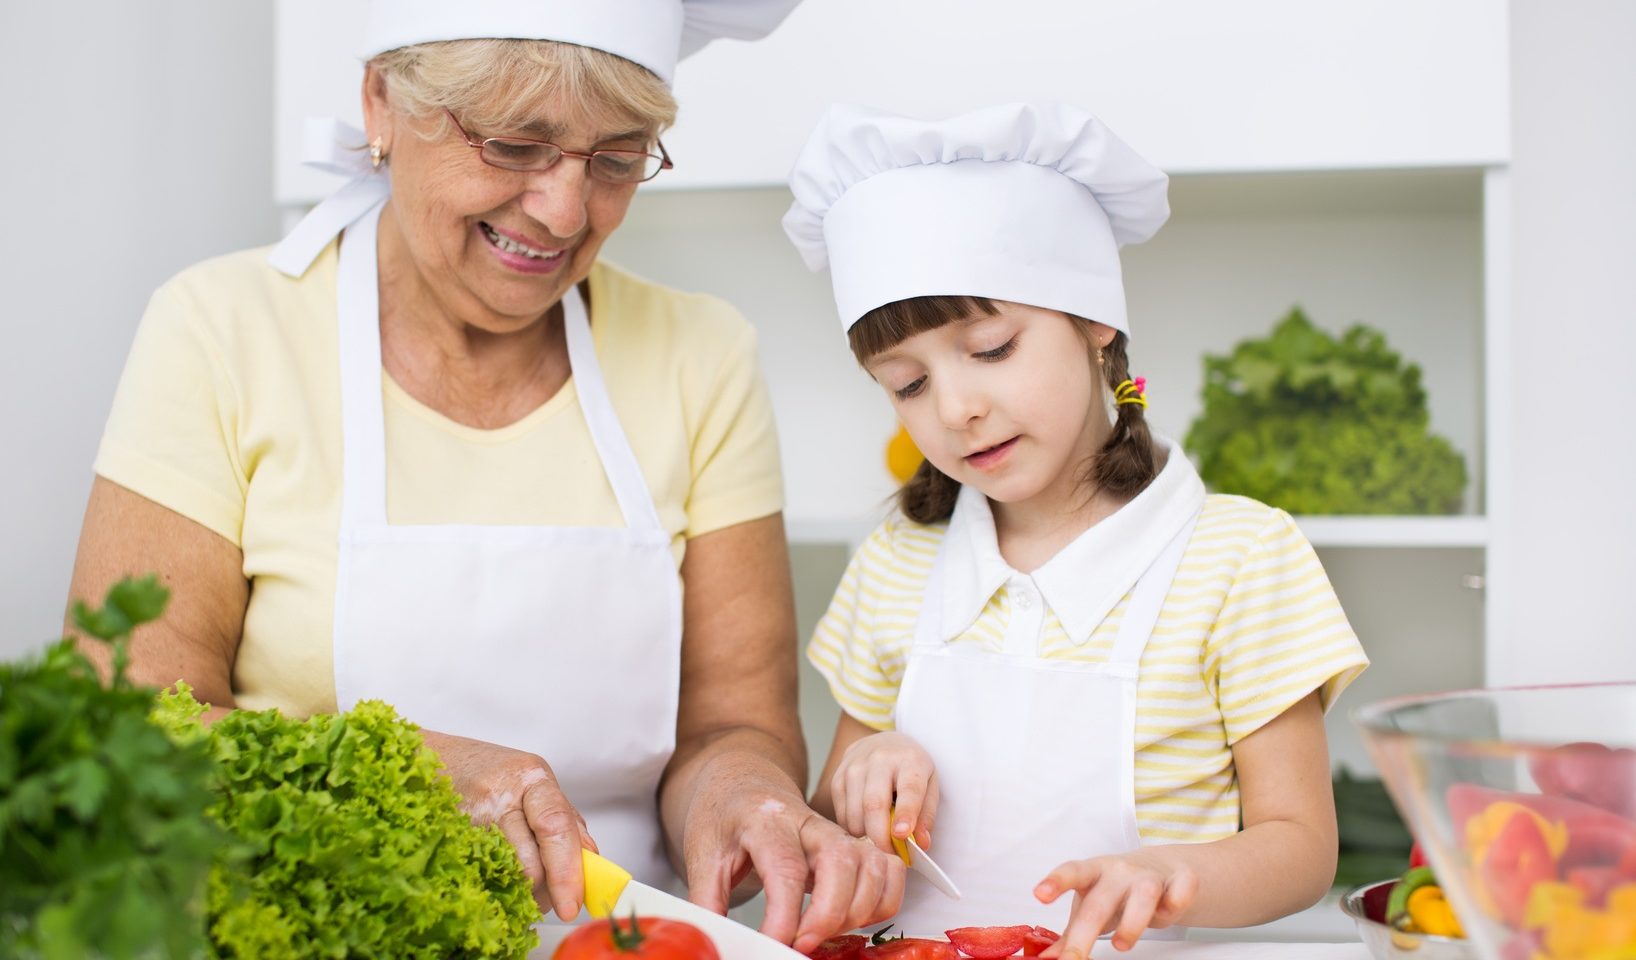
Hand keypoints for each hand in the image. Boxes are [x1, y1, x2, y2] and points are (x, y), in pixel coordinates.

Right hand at [422, 729, 596, 920]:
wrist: (433, 758)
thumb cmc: (489, 773)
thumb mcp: (533, 783)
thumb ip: (565, 820)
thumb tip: (591, 860)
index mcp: (532, 778)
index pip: (556, 827)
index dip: (566, 872)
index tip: (572, 904)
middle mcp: (499, 793)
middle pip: (529, 860)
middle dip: (545, 891)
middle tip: (552, 901)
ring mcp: (468, 814)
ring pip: (503, 874)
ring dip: (520, 894)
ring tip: (524, 890)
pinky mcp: (446, 834)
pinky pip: (478, 874)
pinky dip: (493, 886)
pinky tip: (496, 880)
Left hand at [682, 768, 904, 953]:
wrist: (744, 786)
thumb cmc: (726, 818)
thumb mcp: (703, 854)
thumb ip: (707, 899)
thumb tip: (714, 939)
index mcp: (767, 820)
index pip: (786, 868)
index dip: (783, 915)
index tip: (773, 944)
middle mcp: (811, 823)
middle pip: (841, 862)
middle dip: (828, 915)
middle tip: (800, 945)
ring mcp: (838, 832)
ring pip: (873, 868)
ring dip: (855, 912)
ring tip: (820, 933)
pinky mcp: (855, 845)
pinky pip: (890, 873)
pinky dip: (881, 904)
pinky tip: (849, 920)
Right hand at [831, 731, 938, 854]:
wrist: (883, 743)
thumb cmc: (910, 769)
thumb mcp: (930, 785)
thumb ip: (926, 815)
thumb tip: (920, 844)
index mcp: (909, 760)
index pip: (908, 789)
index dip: (905, 814)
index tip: (902, 836)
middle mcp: (879, 760)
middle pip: (874, 805)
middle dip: (880, 838)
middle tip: (890, 856)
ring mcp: (854, 767)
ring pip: (855, 814)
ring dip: (866, 837)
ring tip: (879, 843)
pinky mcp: (837, 779)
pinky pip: (841, 815)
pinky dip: (853, 830)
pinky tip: (865, 829)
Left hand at [1035, 851, 1197, 957]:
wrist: (1159, 868)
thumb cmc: (1116, 891)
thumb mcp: (1090, 906)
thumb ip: (1070, 933)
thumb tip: (1047, 958)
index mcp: (1093, 873)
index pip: (1072, 873)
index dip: (1055, 883)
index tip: (1039, 894)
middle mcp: (1119, 872)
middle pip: (1101, 900)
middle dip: (1086, 932)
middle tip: (1074, 958)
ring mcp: (1150, 876)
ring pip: (1143, 894)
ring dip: (1132, 922)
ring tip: (1120, 944)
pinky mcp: (1179, 881)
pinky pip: (1182, 887)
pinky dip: (1178, 899)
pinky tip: (1170, 909)